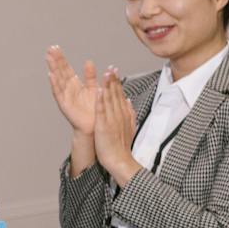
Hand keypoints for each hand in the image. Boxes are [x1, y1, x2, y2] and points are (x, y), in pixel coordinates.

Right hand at [46, 46, 99, 134]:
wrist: (95, 127)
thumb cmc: (94, 110)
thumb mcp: (94, 89)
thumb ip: (90, 76)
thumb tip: (89, 62)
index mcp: (76, 86)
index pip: (66, 69)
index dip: (61, 59)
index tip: (56, 48)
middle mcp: (69, 90)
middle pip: (60, 72)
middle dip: (56, 60)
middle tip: (50, 48)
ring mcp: (66, 97)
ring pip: (58, 79)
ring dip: (53, 68)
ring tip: (48, 57)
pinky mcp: (65, 105)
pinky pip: (59, 93)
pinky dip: (55, 84)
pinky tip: (51, 75)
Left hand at [91, 71, 142, 186]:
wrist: (120, 159)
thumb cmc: (122, 146)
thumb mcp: (129, 126)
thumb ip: (129, 112)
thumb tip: (129, 100)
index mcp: (123, 114)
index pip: (120, 95)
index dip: (117, 83)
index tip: (115, 72)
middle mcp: (119, 114)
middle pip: (116, 94)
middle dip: (114, 80)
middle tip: (112, 67)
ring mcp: (112, 119)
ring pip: (110, 99)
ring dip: (108, 85)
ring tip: (107, 73)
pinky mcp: (104, 125)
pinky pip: (102, 110)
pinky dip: (101, 99)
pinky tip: (100, 89)